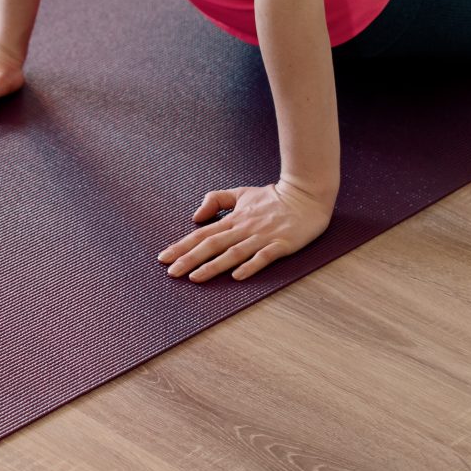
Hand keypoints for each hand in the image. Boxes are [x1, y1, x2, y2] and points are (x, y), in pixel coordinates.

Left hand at [158, 179, 333, 282]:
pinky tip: (238, 276)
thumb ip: (217, 201)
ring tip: (194, 278)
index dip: (183, 246)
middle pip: (212, 245)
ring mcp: (263, 237)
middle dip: (190, 259)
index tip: (164, 258)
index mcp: (234, 218)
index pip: (202, 234)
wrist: (306, 195)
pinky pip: (264, 257)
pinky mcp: (281, 245)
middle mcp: (244, 228)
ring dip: (213, 266)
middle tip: (172, 272)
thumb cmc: (273, 197)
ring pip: (233, 253)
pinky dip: (250, 266)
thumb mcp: (241, 193)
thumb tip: (196, 217)